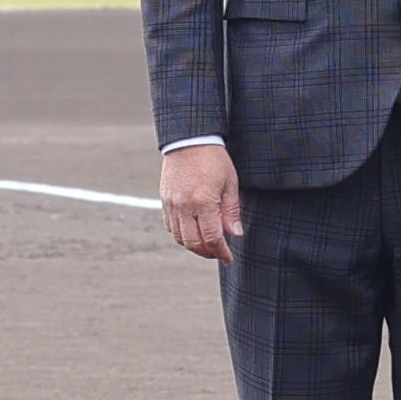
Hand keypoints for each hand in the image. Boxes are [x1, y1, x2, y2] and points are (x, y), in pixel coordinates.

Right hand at [159, 141, 244, 263]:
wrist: (189, 139)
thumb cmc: (214, 159)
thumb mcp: (230, 183)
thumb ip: (231, 211)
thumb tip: (236, 234)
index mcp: (203, 201)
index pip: (211, 238)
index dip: (221, 252)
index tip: (229, 259)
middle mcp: (184, 206)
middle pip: (193, 243)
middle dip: (207, 253)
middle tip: (219, 254)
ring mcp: (171, 204)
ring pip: (180, 237)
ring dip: (194, 246)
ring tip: (209, 244)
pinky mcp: (164, 201)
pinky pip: (171, 226)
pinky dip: (182, 234)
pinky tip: (194, 231)